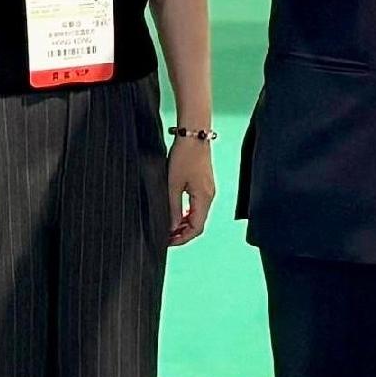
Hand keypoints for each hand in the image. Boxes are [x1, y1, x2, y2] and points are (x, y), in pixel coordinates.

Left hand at [165, 126, 215, 248]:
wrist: (194, 134)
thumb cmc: (184, 157)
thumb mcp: (173, 185)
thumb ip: (172, 208)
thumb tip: (171, 227)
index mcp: (204, 198)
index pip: (196, 228)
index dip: (182, 239)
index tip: (167, 242)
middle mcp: (209, 196)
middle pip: (199, 224)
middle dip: (183, 234)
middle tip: (166, 237)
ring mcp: (208, 190)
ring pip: (198, 215)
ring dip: (184, 224)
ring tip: (168, 227)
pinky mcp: (205, 184)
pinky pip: (198, 206)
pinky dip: (187, 214)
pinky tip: (176, 214)